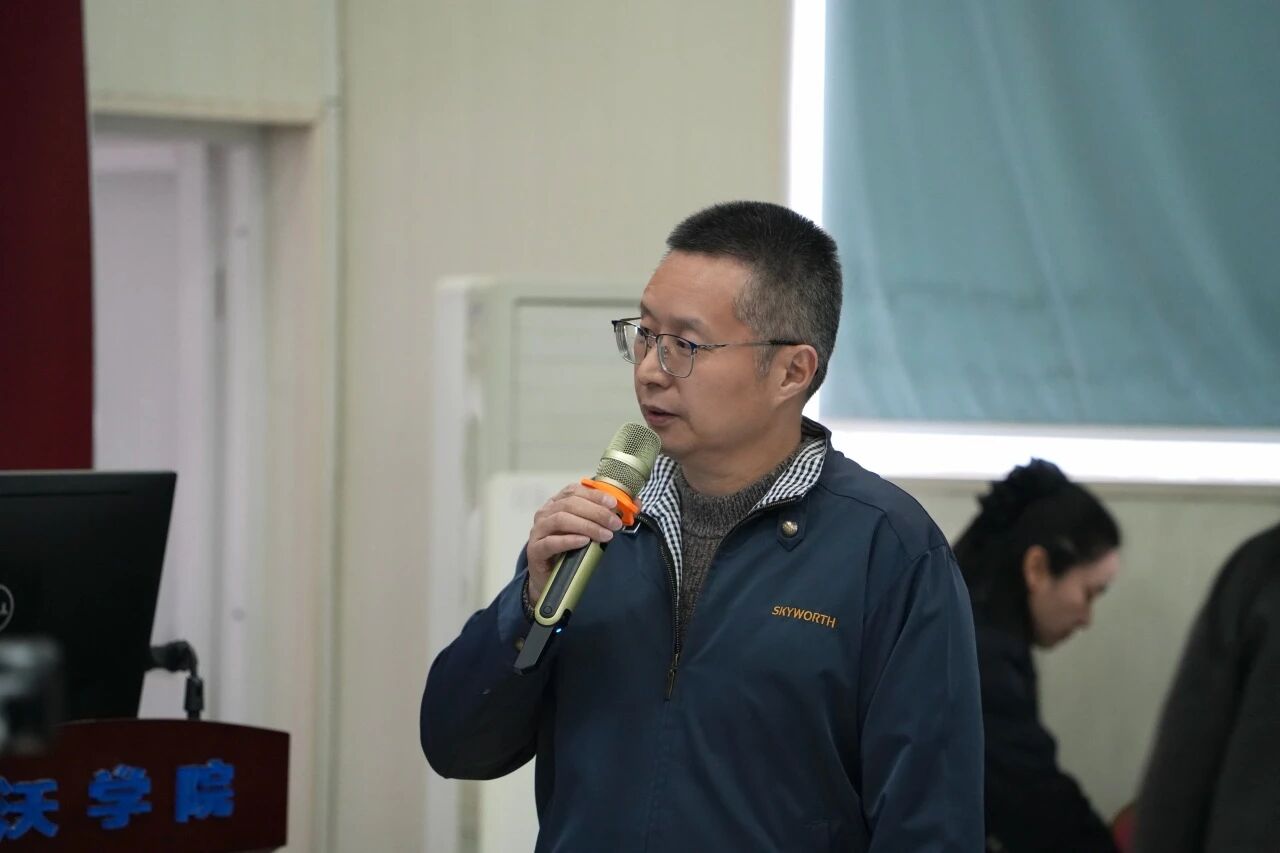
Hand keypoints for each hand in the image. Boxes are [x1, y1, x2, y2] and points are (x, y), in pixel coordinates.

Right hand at [525, 483, 623, 600]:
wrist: (550, 578)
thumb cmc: (571, 549)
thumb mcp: (591, 529)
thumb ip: (610, 515)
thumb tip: (636, 504)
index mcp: (557, 503)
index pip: (574, 491)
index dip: (595, 495)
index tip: (614, 503)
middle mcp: (545, 513)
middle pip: (570, 504)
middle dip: (596, 512)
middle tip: (615, 524)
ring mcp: (538, 531)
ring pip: (561, 519)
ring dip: (587, 525)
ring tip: (605, 535)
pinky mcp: (535, 550)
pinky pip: (551, 542)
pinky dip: (569, 540)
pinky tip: (584, 542)